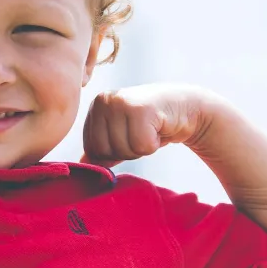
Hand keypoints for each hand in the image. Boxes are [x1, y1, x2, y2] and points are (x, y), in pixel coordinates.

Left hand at [80, 83, 214, 167]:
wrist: (186, 108)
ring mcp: (121, 103)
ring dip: (142, 147)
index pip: (92, 149)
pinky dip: (154, 144)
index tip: (130, 135)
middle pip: (105, 151)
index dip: (114, 152)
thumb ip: (100, 149)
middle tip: (142, 133)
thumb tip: (80, 166)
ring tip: (150, 129)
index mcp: (96, 106)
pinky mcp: (140, 109)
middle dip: (127, 151)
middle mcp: (104, 100)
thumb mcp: (121, 134)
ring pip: (123, 150)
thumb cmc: (151, 123)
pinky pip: (141, 146)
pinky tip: (159, 128)